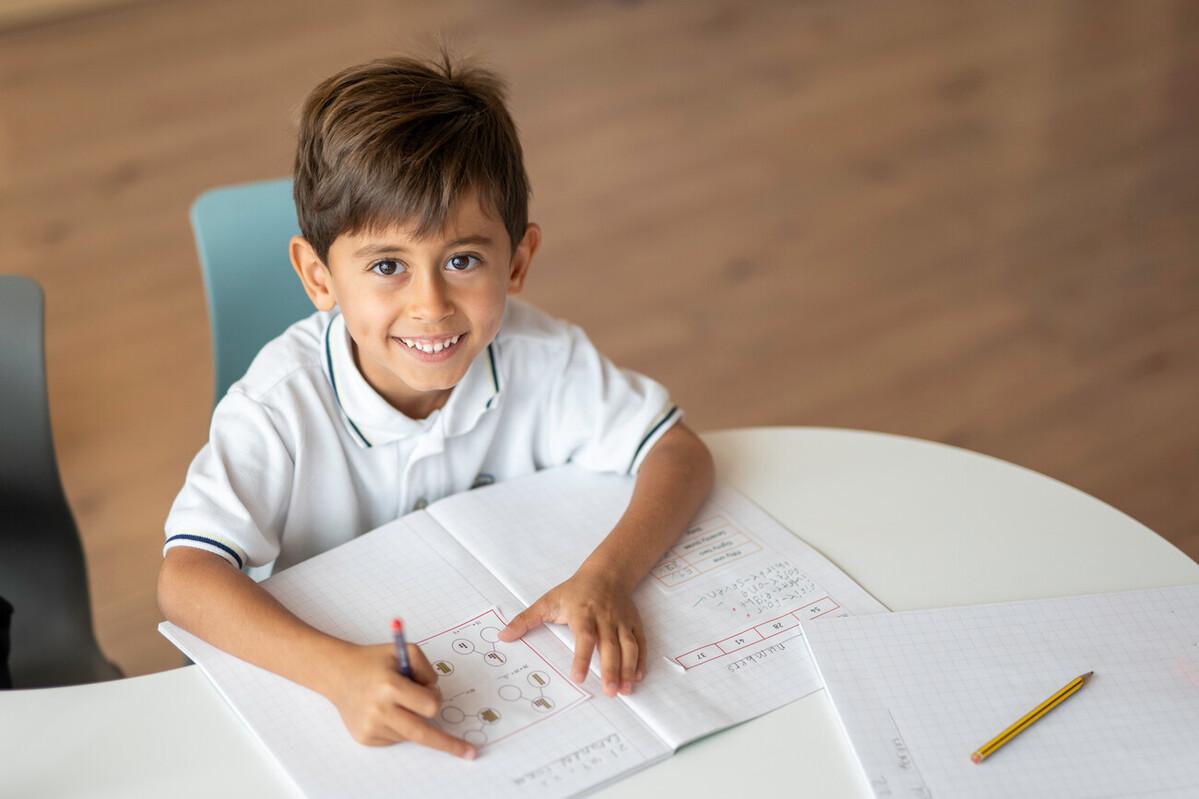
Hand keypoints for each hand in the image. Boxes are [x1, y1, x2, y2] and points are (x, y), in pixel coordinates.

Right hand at [327, 642, 475, 757]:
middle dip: (449, 744)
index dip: (434, 697)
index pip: (430, 705)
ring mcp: (372, 727)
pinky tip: (384, 710)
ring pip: (411, 733)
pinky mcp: (366, 738)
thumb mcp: (404, 650)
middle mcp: (380, 710)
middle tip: (469, 753)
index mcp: (390, 686)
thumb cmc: (375, 661)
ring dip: (413, 719)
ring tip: (394, 700)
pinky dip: (399, 725)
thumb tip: (435, 695)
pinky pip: (396, 737)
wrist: (340, 674)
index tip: (434, 696)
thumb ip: (425, 668)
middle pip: (424, 734)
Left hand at [498, 567, 645, 696]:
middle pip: (610, 646)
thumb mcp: (548, 601)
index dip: (582, 658)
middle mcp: (605, 619)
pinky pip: (640, 643)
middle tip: (609, 692)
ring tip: (625, 690)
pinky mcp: (633, 624)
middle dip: (611, 669)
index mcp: (583, 613)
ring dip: (628, 668)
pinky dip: (640, 660)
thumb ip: (526, 620)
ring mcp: (621, 622)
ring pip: (628, 646)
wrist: (607, 573)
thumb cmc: (574, 591)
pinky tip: (638, 677)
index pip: (585, 638)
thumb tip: (503, 636)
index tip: (578, 678)